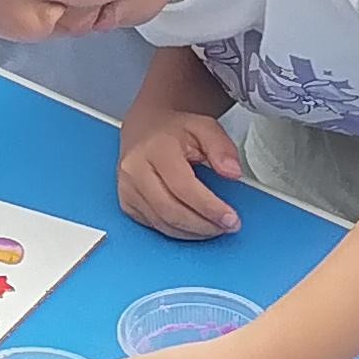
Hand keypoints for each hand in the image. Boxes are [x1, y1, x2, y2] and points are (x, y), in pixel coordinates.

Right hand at [116, 111, 243, 239]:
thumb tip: (232, 172)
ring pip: (163, 223)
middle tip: (227, 226)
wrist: (145, 129)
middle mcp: (135, 169)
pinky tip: (195, 225)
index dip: (209, 207)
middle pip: (171, 210)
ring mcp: (128, 188)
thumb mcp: (204, 127)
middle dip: (204, 225)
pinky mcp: (126, 203)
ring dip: (193, 231)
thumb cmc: (173, 130)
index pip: (183, 187)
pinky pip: (155, 226)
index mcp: (155, 149)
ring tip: (215, 226)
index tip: (230, 218)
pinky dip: (179, 231)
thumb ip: (222, 148)